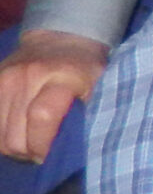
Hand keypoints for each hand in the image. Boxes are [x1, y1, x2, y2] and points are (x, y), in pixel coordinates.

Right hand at [0, 30, 109, 162]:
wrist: (62, 38)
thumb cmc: (86, 68)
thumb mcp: (100, 86)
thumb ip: (89, 113)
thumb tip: (75, 148)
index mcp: (61, 77)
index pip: (42, 117)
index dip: (42, 144)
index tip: (48, 155)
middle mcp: (28, 77)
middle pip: (14, 133)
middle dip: (27, 151)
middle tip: (41, 153)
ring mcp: (6, 79)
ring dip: (12, 145)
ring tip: (30, 143)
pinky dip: (1, 134)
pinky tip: (16, 132)